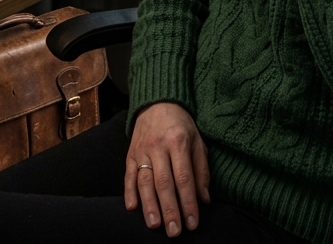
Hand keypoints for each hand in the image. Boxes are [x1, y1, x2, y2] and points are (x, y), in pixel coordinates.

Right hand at [124, 102, 209, 234]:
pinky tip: (132, 208)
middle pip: (164, 182)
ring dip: (149, 205)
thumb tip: (204, 199)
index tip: (192, 223)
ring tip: (155, 225)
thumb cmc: (181, 124)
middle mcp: (158, 146)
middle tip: (174, 232)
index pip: (184, 177)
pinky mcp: (130, 153)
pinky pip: (128, 174)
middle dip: (170, 209)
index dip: (188, 202)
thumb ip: (201, 169)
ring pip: (144, 181)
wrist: (157, 101)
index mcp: (178, 141)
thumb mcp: (197, 140)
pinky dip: (129, 192)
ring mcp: (142, 149)